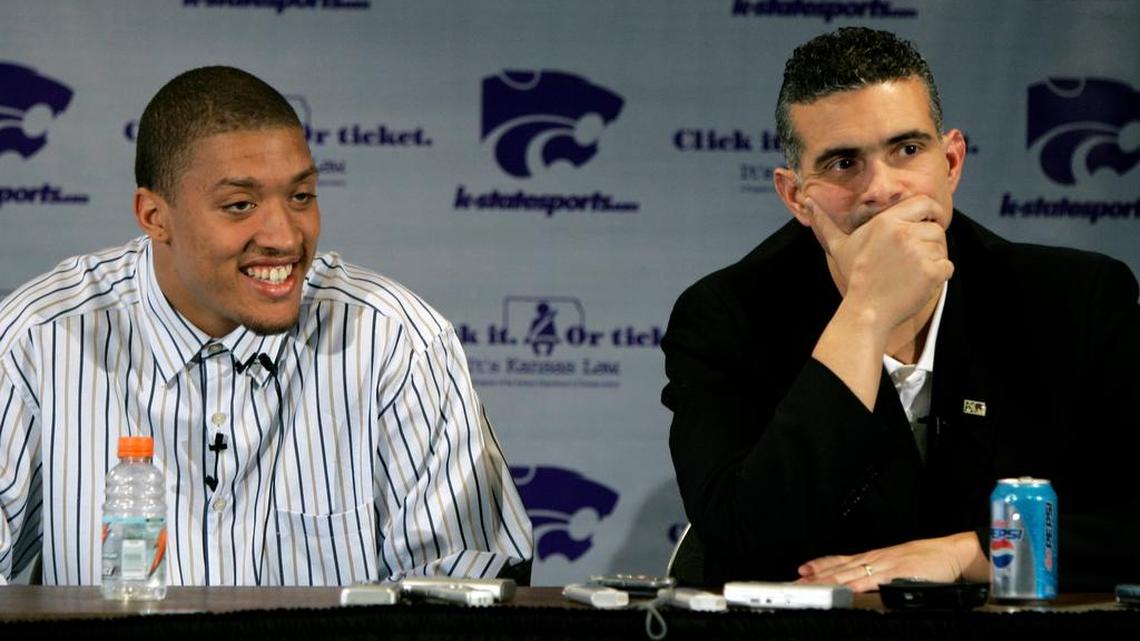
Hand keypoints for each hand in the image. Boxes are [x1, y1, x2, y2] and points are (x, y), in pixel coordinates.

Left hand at [794, 531, 988, 592]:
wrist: (948, 552)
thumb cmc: (925, 559)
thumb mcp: (895, 564)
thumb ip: (878, 574)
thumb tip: (863, 583)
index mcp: (872, 558)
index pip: (839, 560)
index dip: (819, 565)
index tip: (801, 571)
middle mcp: (873, 559)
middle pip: (837, 568)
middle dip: (815, 577)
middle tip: (795, 583)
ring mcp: (883, 565)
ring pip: (849, 573)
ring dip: (827, 581)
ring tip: (809, 588)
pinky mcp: (896, 572)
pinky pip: (873, 580)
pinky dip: (856, 585)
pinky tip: (843, 590)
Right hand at [805, 195, 953, 333]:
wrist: (866, 310)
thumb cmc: (855, 277)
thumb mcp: (840, 246)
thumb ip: (826, 222)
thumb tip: (807, 200)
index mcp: (886, 221)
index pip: (925, 203)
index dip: (932, 213)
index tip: (930, 225)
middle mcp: (903, 232)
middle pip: (936, 229)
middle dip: (931, 243)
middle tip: (916, 258)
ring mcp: (918, 252)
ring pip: (942, 249)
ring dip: (933, 261)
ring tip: (911, 274)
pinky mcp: (931, 271)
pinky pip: (948, 267)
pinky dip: (939, 277)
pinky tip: (919, 283)